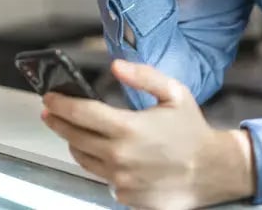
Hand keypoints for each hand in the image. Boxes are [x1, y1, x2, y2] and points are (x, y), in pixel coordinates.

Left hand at [42, 60, 255, 208]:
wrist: (212, 171)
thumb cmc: (193, 132)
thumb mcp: (174, 93)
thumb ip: (143, 76)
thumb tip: (116, 66)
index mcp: (129, 128)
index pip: (81, 113)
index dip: (61, 103)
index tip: (49, 97)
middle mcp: (119, 156)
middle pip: (74, 137)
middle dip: (58, 121)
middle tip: (51, 111)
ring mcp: (120, 180)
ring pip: (83, 158)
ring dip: (75, 143)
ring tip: (75, 131)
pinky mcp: (124, 196)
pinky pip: (101, 177)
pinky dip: (100, 163)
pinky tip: (108, 153)